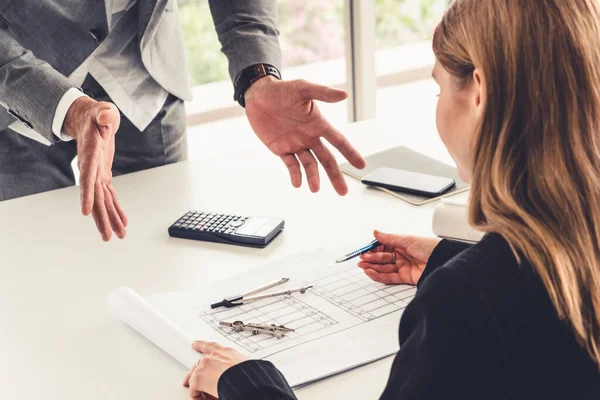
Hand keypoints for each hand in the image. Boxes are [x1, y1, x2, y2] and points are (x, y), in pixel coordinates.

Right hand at [64, 97, 127, 240]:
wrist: (90, 120)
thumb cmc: (98, 115)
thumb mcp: (103, 111)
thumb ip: (104, 114)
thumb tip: (105, 118)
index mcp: (90, 154)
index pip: (87, 176)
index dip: (86, 194)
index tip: (85, 212)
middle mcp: (90, 168)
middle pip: (95, 196)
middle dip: (101, 218)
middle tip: (108, 237)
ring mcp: (96, 173)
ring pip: (102, 201)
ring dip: (110, 219)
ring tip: (117, 236)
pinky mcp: (103, 175)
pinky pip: (109, 196)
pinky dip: (116, 209)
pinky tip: (122, 223)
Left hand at [183, 340, 246, 397]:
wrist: (245, 381)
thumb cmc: (248, 376)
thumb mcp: (242, 367)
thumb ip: (232, 367)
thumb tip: (231, 376)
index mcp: (227, 352)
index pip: (212, 346)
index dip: (202, 345)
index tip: (194, 344)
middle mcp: (215, 356)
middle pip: (199, 363)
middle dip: (194, 373)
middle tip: (189, 382)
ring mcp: (205, 365)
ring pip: (194, 376)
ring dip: (197, 386)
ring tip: (202, 395)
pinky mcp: (198, 377)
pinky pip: (193, 389)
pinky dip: (196, 396)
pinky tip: (202, 398)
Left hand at [245, 76, 365, 194]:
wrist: (258, 95)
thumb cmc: (281, 89)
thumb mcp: (302, 89)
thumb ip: (322, 93)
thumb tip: (344, 94)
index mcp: (318, 124)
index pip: (338, 141)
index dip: (350, 153)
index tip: (361, 165)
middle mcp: (310, 137)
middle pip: (327, 159)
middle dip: (335, 175)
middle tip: (343, 191)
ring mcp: (296, 144)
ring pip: (310, 165)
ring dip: (313, 177)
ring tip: (314, 189)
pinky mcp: (281, 149)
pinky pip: (291, 165)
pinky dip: (295, 174)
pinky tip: (297, 183)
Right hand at [358, 230, 440, 284]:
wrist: (443, 261)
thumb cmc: (431, 247)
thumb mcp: (407, 239)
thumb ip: (389, 238)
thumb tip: (376, 232)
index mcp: (403, 244)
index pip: (384, 246)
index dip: (374, 249)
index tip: (365, 250)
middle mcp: (403, 255)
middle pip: (383, 258)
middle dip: (371, 258)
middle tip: (363, 258)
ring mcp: (404, 266)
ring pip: (384, 268)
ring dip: (373, 267)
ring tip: (363, 266)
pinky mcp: (406, 277)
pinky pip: (389, 277)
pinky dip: (379, 275)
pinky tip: (371, 272)